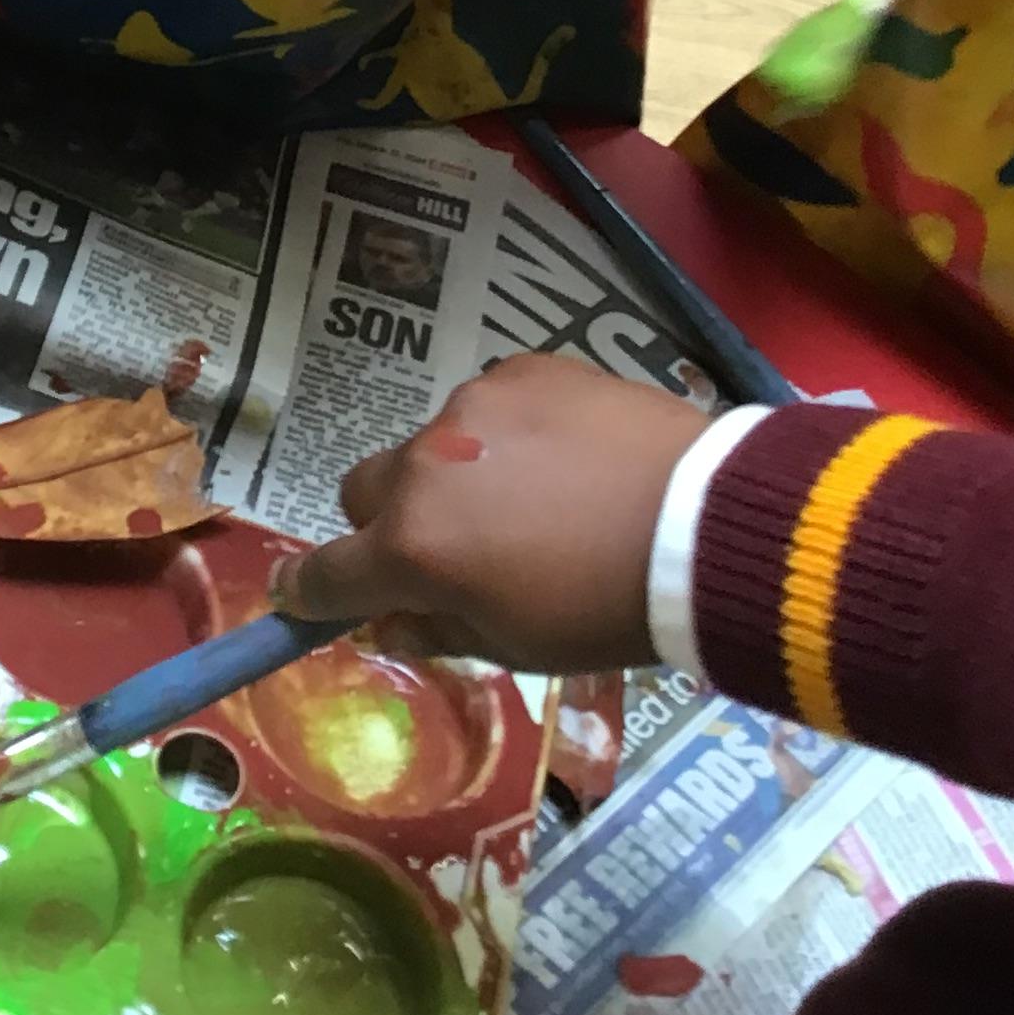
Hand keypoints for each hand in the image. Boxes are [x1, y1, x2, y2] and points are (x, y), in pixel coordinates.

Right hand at [276, 355, 708, 670]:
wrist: (706, 522)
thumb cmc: (608, 607)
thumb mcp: (518, 646)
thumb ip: (439, 631)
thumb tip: (394, 622)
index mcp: (412, 547)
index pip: (324, 575)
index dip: (308, 594)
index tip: (308, 599)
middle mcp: (423, 467)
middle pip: (362, 492)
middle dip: (388, 524)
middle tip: (452, 549)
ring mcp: (471, 407)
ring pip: (431, 446)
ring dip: (455, 474)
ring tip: (535, 497)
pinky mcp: (523, 369)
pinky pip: (489, 406)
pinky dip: (508, 434)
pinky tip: (566, 457)